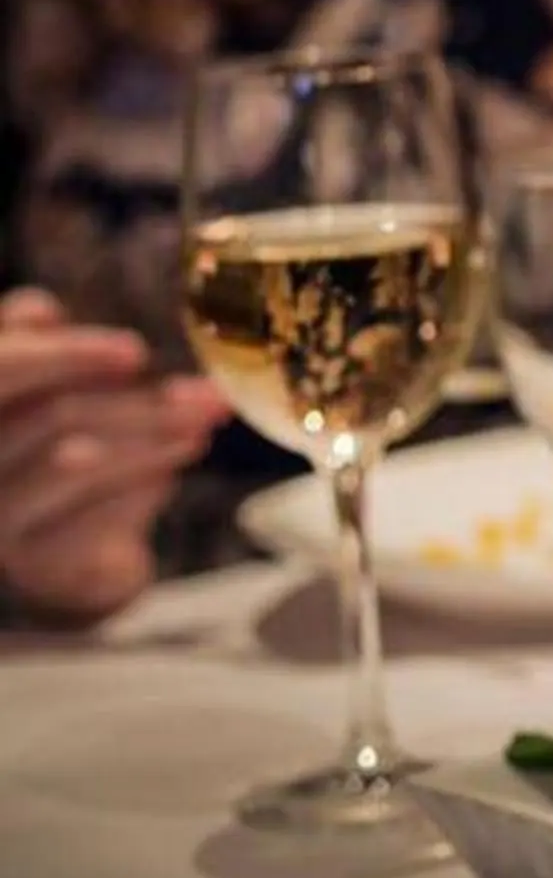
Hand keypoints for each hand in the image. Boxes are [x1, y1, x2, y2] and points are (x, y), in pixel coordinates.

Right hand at [0, 289, 225, 622]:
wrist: (64, 552)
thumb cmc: (48, 447)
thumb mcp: (39, 386)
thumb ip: (30, 342)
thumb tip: (42, 313)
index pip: (3, 370)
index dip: (66, 356)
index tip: (135, 351)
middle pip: (53, 418)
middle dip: (138, 402)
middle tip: (206, 394)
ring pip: (74, 464)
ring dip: (154, 436)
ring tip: (206, 418)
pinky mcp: (35, 564)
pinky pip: (93, 517)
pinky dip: (144, 482)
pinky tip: (181, 455)